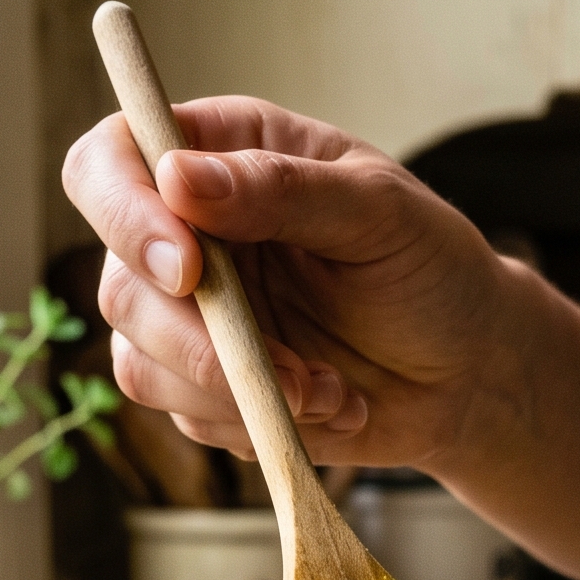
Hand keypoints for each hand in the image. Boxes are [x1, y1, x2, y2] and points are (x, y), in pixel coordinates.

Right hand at [61, 97, 514, 470]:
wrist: (468, 373)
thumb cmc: (432, 271)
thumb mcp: (377, 211)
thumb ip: (282, 189)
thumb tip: (178, 179)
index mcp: (219, 156)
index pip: (111, 163)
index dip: (124, 213)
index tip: (187, 267)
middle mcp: (188, 235)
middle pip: (119, 284)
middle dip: (196, 340)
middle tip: (288, 368)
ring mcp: (191, 318)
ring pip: (141, 364)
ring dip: (236, 390)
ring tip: (328, 389)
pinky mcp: (207, 390)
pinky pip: (189, 418)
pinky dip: (259, 423)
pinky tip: (329, 406)